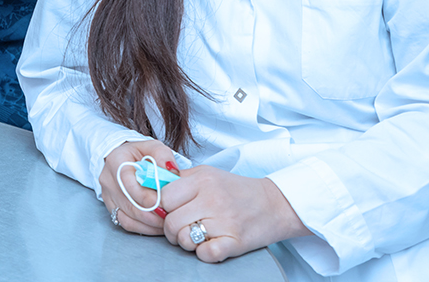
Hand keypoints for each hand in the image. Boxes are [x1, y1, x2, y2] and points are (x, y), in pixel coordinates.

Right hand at [99, 139, 177, 234]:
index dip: (145, 196)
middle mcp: (108, 180)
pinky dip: (143, 228)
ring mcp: (108, 196)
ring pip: (127, 217)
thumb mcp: (153, 146)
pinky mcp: (111, 207)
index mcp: (116, 161)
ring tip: (166, 223)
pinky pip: (125, 223)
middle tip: (170, 217)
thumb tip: (173, 172)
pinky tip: (156, 226)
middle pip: (128, 204)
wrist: (123, 159)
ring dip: (149, 223)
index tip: (163, 204)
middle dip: (151, 214)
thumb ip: (163, 156)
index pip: (127, 182)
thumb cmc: (139, 153)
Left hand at [159, 165, 309, 262]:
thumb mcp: (207, 173)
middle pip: (171, 221)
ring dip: (186, 242)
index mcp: (202, 180)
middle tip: (181, 228)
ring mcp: (224, 221)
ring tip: (196, 235)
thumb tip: (152, 184)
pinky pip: (205, 254)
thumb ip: (180, 178)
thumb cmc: (237, 190)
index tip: (170, 211)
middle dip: (171, 230)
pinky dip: (203, 253)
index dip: (163, 207)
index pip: (164, 197)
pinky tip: (210, 245)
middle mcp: (212, 198)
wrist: (275, 204)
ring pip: (184, 239)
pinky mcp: (236, 241)